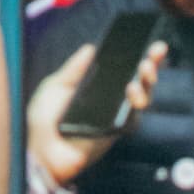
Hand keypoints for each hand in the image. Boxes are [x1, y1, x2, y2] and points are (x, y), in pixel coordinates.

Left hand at [26, 37, 164, 185]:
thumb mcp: (55, 87)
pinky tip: (132, 91)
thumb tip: (91, 47)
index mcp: (96, 86)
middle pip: (139, 80)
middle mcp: (110, 99)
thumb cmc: (43, 120)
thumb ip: (74, 69)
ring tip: (143, 70)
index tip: (151, 42)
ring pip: (142, 97)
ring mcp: (116, 115)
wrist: (40, 151)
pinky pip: (134, 117)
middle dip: (151, 64)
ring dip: (147, 81)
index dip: (139, 55)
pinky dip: (137, 102)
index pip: (122, 68)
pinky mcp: (117, 131)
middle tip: (154, 53)